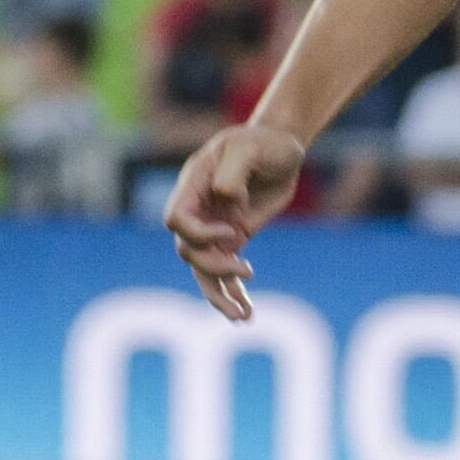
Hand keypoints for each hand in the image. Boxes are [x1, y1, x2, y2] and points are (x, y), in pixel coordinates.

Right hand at [164, 122, 309, 320]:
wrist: (282, 149)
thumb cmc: (265, 143)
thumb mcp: (251, 148)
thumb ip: (233, 173)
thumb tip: (227, 201)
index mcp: (194, 185)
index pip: (177, 219)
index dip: (200, 232)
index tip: (232, 231)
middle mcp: (199, 210)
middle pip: (188, 250)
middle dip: (214, 267)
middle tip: (247, 270)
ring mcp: (214, 227)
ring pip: (202, 270)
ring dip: (218, 296)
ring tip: (242, 317)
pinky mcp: (233, 239)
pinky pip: (223, 273)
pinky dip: (233, 293)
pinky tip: (246, 314)